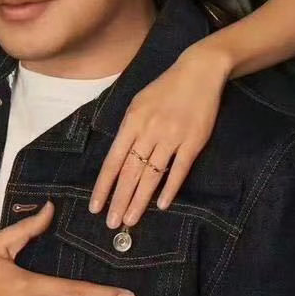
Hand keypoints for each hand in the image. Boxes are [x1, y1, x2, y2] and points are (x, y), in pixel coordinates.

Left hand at [89, 43, 230, 226]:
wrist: (198, 72)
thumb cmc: (165, 88)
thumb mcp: (138, 102)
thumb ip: (128, 128)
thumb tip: (118, 156)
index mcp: (132, 121)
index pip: (113, 160)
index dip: (104, 185)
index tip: (96, 205)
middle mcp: (149, 131)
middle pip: (130, 172)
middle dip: (119, 200)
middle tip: (112, 223)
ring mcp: (172, 137)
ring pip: (152, 175)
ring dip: (140, 200)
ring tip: (131, 219)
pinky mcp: (193, 142)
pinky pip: (179, 169)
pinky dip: (170, 188)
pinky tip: (162, 204)